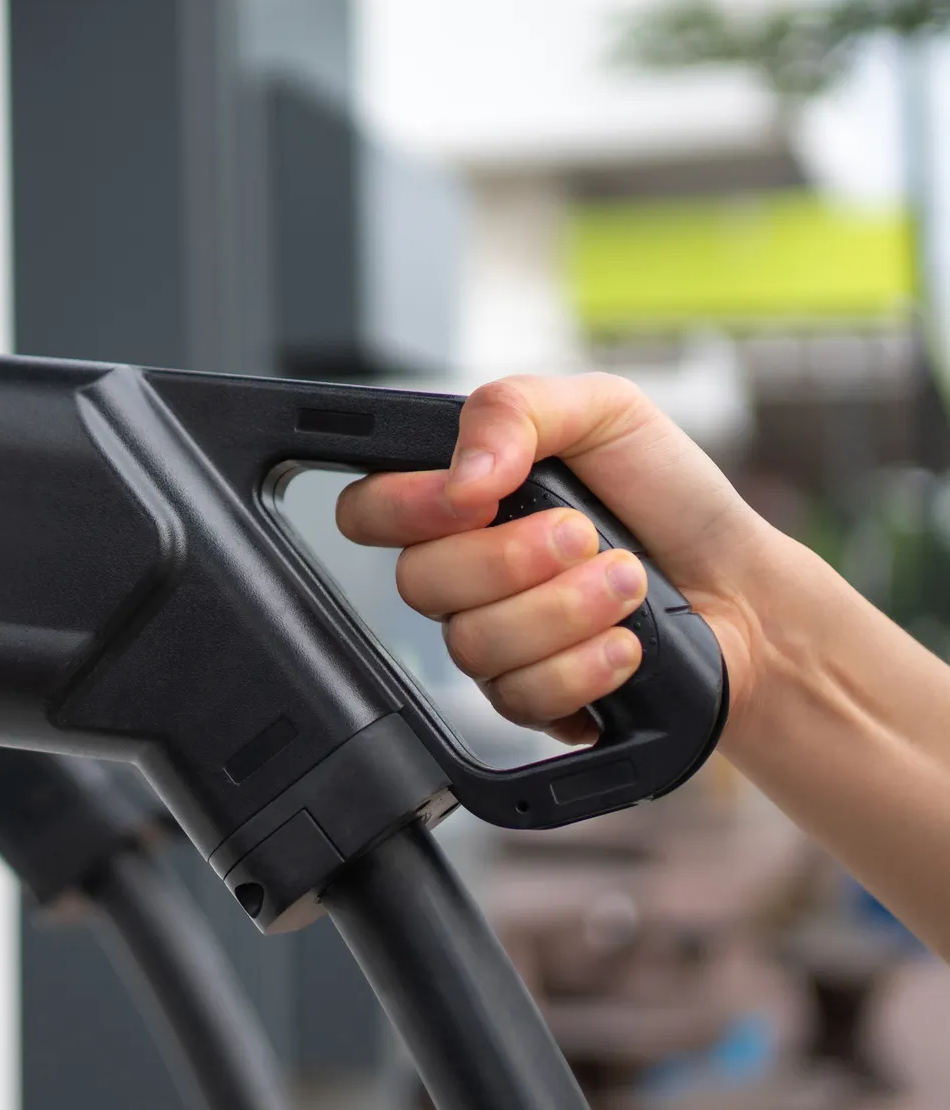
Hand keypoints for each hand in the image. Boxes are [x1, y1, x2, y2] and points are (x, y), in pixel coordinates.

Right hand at [336, 374, 778, 742]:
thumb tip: (461, 476)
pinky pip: (517, 697)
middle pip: (417, 583)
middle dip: (514, 558)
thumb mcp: (604, 410)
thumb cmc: (669, 495)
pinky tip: (625, 644)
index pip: (367, 510)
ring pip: (470, 644)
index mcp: (462, 498)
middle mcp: (463, 572)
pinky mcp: (528, 699)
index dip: (405, 508)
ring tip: (626, 583)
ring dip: (565, 611)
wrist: (741, 585)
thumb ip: (515, 410)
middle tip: (586, 535)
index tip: (477, 497)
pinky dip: (584, 667)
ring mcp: (491, 640)